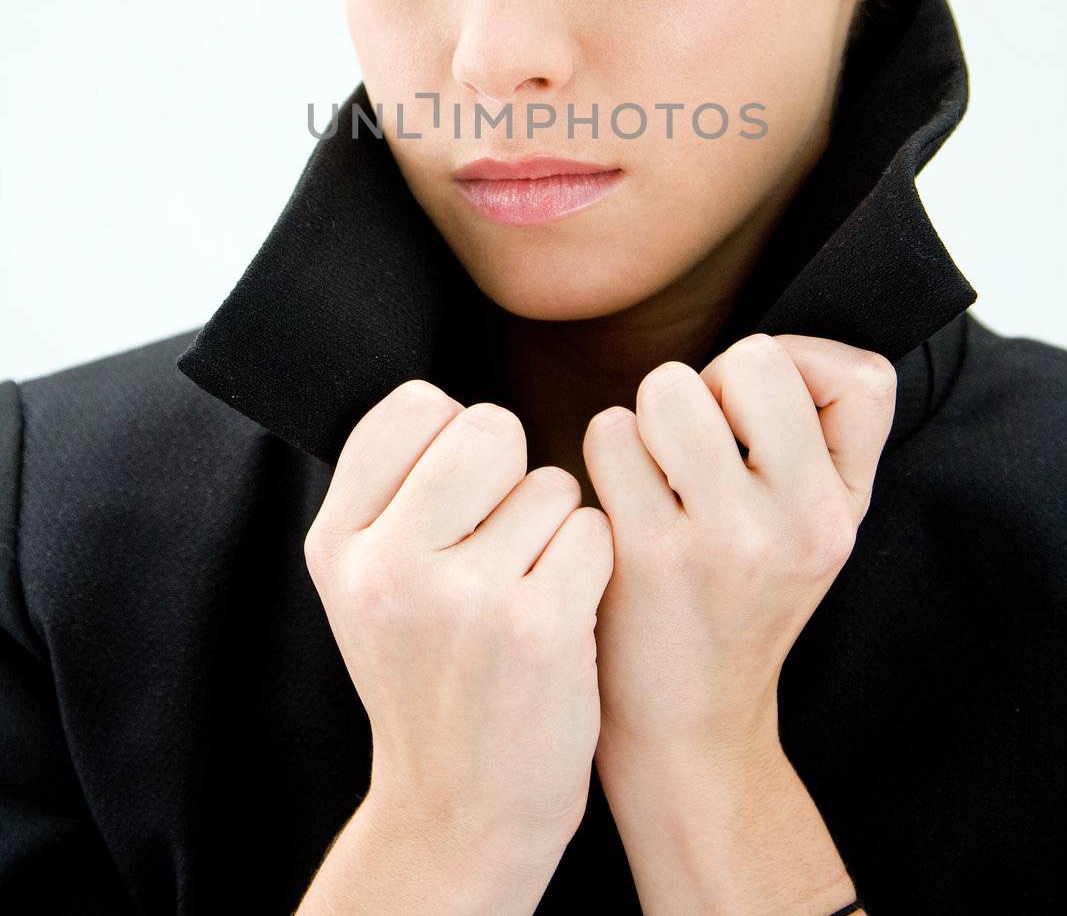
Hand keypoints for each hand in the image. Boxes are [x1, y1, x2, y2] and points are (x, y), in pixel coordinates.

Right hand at [303, 380, 614, 855]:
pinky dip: (591, 565)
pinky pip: (592, 531)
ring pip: (551, 483)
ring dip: (554, 527)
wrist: (460, 812)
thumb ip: (389, 490)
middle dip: (513, 470)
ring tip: (524, 591)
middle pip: (490, 427)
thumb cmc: (428, 674)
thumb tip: (447, 403)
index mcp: (338, 542)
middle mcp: (390, 564)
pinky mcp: (539, 627)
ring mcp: (465, 597)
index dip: (456, 437)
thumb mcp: (365, 584)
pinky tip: (561, 616)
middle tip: (501, 539)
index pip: (415, 404)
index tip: (456, 498)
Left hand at [581, 333, 896, 766]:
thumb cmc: (740, 596)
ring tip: (656, 473)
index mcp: (843, 509)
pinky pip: (610, 432)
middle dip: (709, 383)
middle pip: (755, 359)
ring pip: (669, 387)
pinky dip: (606, 452)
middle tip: (695, 444)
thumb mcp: (815, 528)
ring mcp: (726, 540)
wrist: (690, 723)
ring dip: (647, 417)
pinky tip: (620, 502)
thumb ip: (819, 435)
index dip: (796, 367)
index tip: (759, 417)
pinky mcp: (648, 554)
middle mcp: (800, 523)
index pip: (860, 374)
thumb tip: (772, 349)